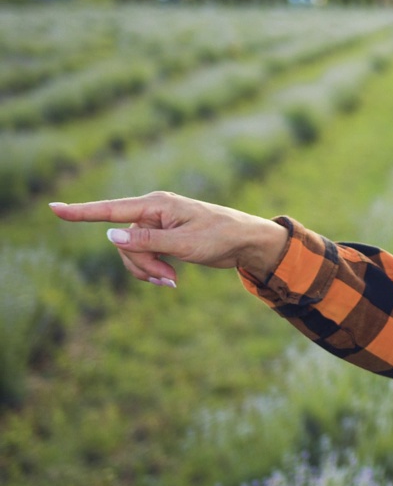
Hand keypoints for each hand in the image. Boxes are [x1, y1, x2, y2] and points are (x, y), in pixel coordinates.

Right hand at [49, 191, 287, 287]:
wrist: (246, 242)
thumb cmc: (221, 236)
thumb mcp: (184, 243)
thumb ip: (147, 241)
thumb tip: (110, 236)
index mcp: (157, 205)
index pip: (112, 210)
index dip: (82, 212)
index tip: (53, 208)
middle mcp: (153, 212)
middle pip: (122, 243)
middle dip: (139, 264)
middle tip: (166, 279)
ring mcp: (156, 226)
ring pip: (131, 253)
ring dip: (147, 271)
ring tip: (171, 280)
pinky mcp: (162, 239)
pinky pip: (143, 257)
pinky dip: (152, 271)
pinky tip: (171, 279)